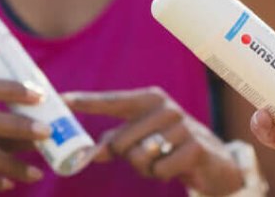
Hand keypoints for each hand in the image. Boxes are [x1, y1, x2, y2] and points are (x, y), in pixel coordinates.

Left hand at [64, 86, 243, 195]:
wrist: (212, 158)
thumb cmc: (167, 143)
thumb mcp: (141, 138)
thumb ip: (114, 141)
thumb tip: (89, 153)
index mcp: (149, 99)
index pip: (112, 101)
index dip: (86, 101)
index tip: (62, 99)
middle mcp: (165, 107)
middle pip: (119, 141)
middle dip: (125, 157)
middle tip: (144, 155)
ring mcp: (181, 125)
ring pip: (138, 157)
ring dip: (144, 168)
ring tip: (161, 159)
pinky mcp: (194, 146)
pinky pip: (158, 171)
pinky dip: (161, 175)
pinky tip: (175, 166)